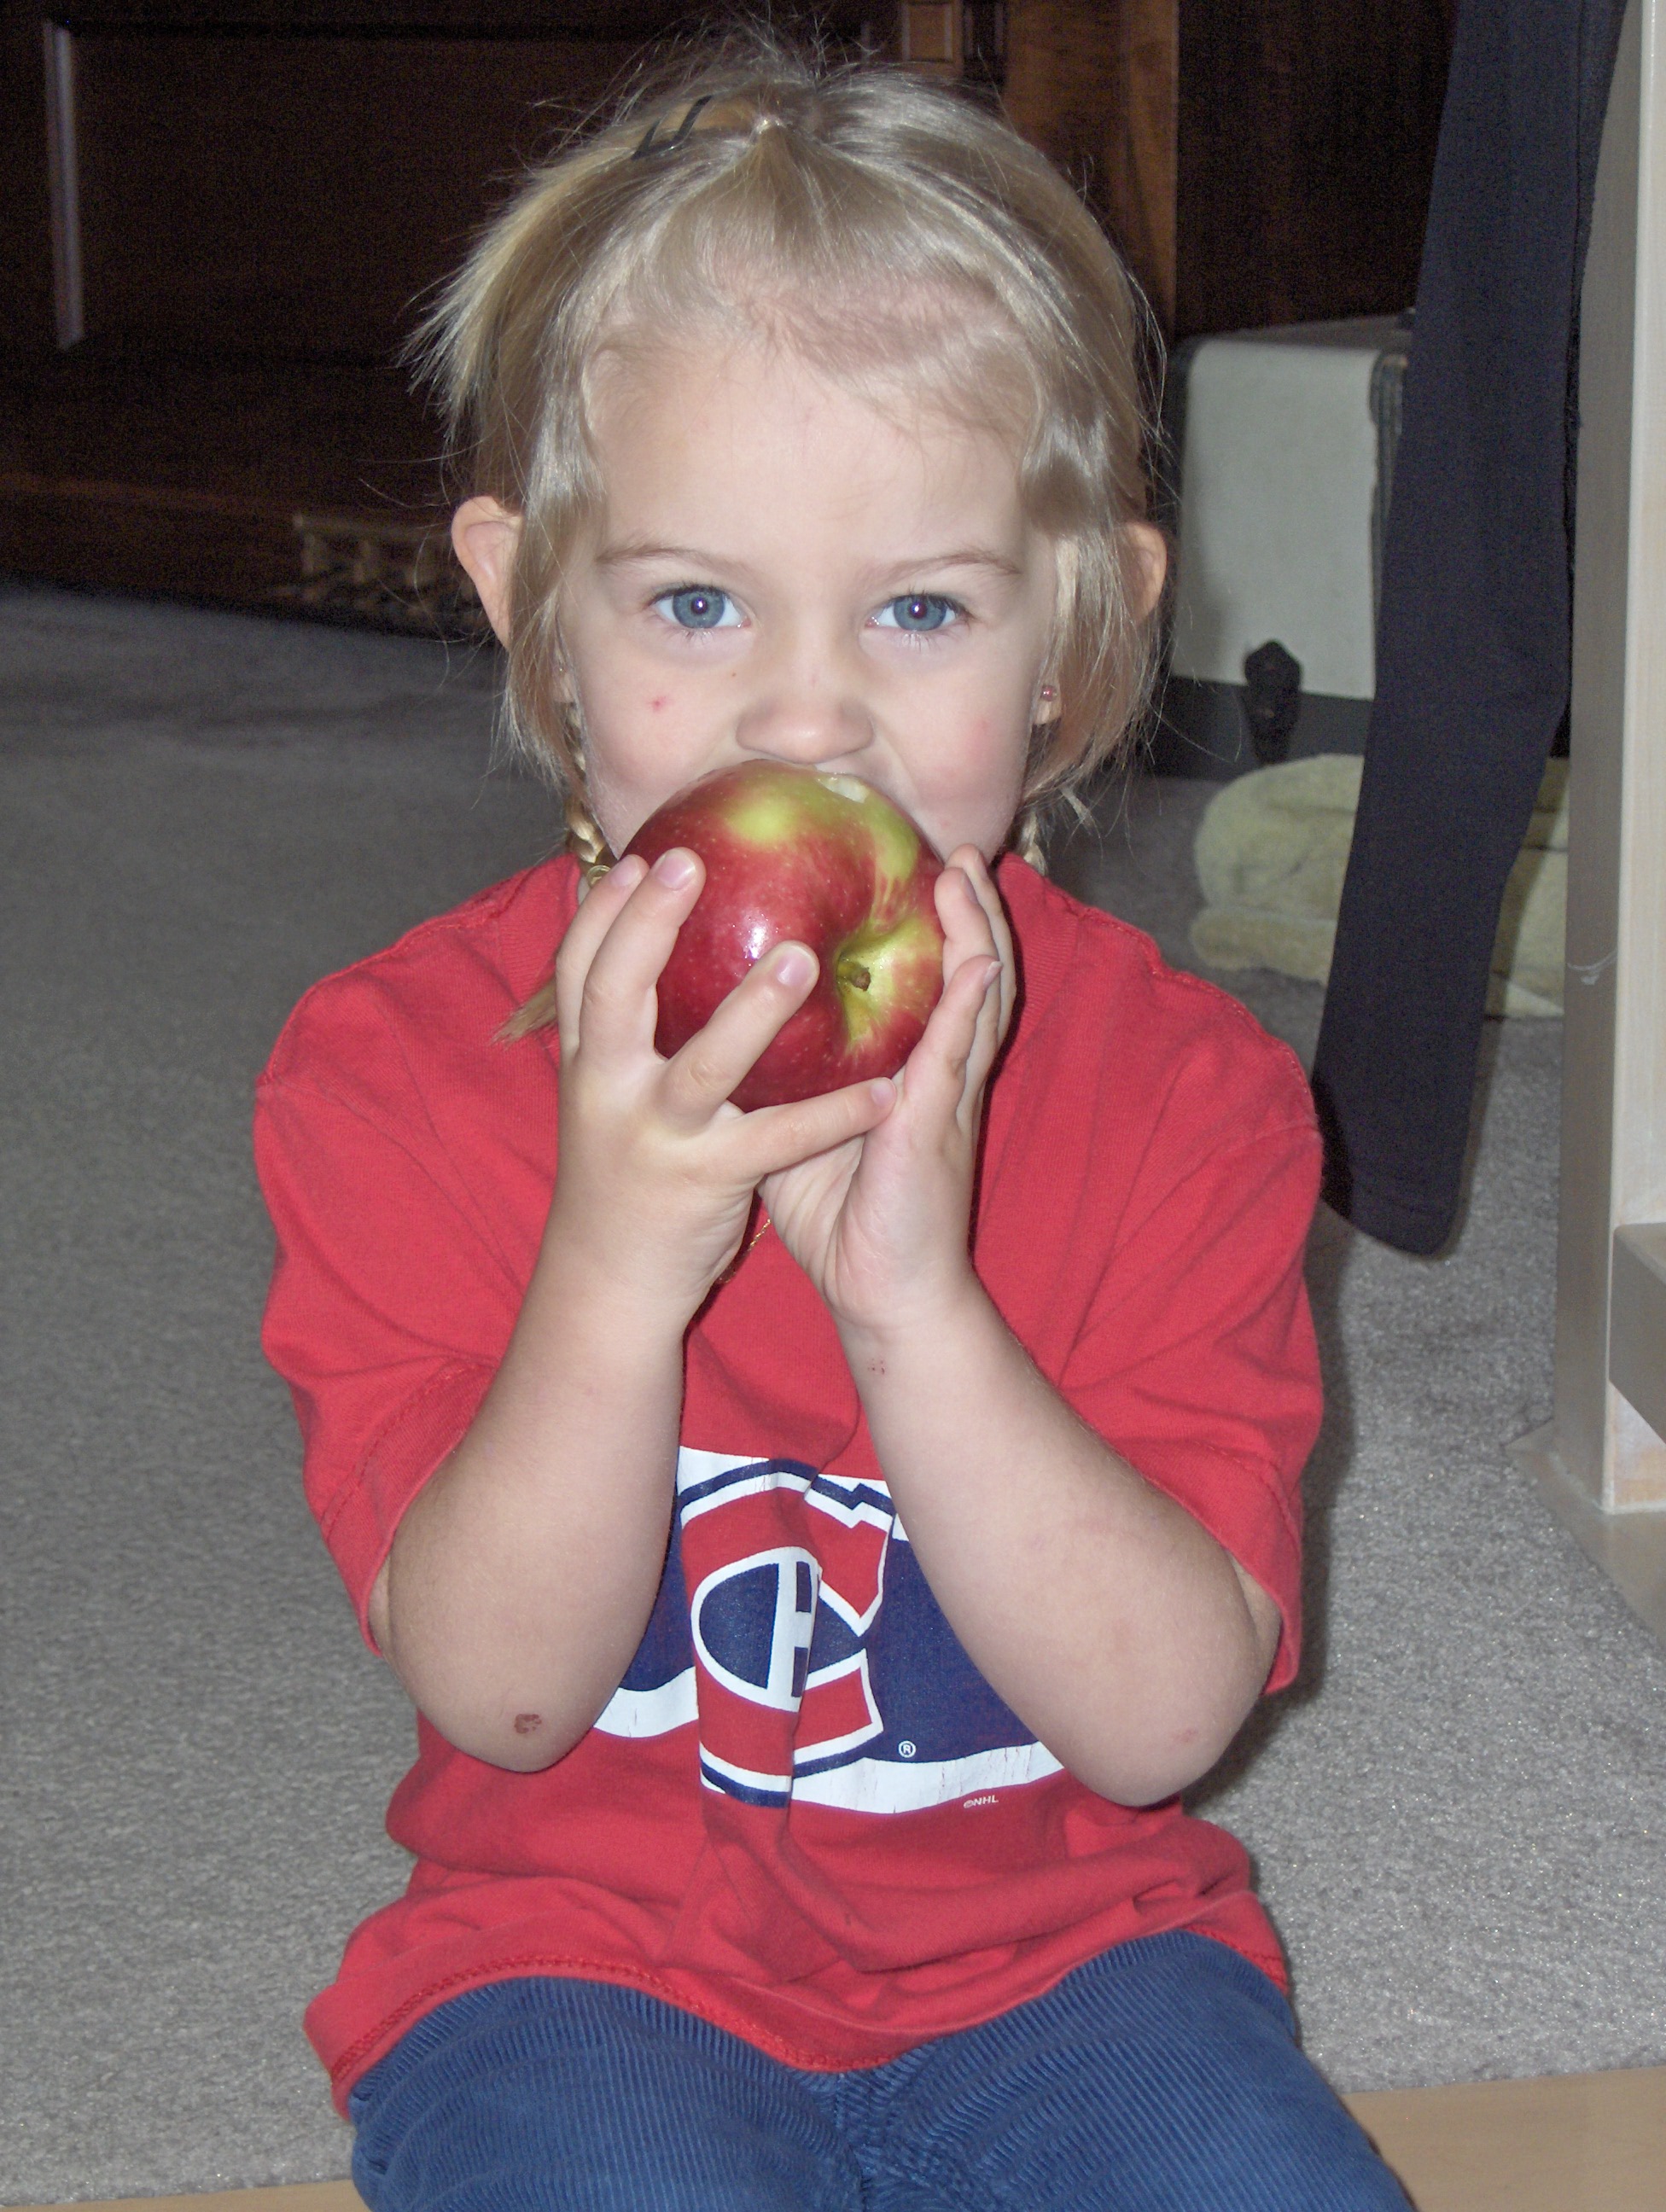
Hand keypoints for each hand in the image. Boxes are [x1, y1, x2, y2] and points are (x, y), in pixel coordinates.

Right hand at [545, 847, 894, 1323]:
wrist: (608, 1280)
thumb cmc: (622, 1172)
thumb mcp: (605, 1095)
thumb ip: (625, 1031)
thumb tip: (648, 945)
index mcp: (585, 1060)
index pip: (578, 967)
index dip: (605, 910)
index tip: (643, 856)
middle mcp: (606, 1089)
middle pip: (615, 992)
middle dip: (649, 925)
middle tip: (692, 864)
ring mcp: (655, 1136)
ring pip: (702, 1064)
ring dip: (753, 1009)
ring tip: (804, 959)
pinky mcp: (705, 1181)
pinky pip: (776, 1140)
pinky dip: (831, 1116)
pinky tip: (881, 1089)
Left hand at [760, 847, 1014, 1337]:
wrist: (881, 1294)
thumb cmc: (838, 1213)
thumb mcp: (798, 1121)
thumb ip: (781, 1071)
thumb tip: (717, 1018)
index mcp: (906, 1069)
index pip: (926, 985)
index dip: (928, 930)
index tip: (913, 869)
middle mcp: (933, 1073)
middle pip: (965, 975)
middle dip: (965, 911)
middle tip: (952, 850)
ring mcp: (942, 1097)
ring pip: (975, 998)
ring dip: (976, 933)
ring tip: (964, 876)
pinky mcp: (934, 1127)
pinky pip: (959, 1055)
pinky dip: (969, 1004)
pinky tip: (975, 961)